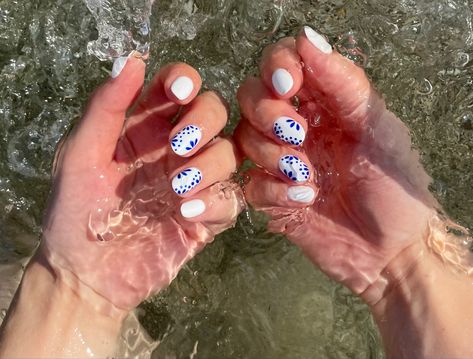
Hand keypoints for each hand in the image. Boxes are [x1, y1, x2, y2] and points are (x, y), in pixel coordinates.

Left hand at [41, 56, 242, 311]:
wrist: (86, 276)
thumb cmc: (77, 212)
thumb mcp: (81, 154)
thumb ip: (106, 107)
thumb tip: (132, 59)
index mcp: (145, 127)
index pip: (177, 88)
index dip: (184, 80)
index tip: (178, 91)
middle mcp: (175, 149)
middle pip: (214, 113)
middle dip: (204, 122)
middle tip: (179, 146)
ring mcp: (195, 181)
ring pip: (229, 153)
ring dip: (210, 165)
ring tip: (177, 190)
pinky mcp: (208, 216)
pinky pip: (231, 199)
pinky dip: (216, 203)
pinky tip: (186, 215)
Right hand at [235, 27, 436, 300]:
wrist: (390, 250)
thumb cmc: (394, 186)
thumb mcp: (378, 127)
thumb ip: (344, 83)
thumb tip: (306, 38)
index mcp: (323, 103)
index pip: (282, 65)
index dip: (276, 67)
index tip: (287, 85)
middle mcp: (296, 127)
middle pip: (250, 97)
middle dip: (266, 113)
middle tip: (296, 135)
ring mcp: (279, 161)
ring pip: (244, 139)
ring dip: (271, 155)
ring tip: (308, 176)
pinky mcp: (270, 195)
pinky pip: (249, 183)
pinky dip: (272, 190)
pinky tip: (304, 199)